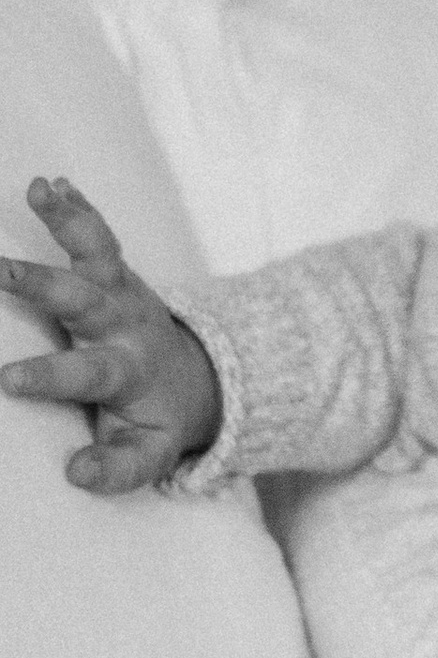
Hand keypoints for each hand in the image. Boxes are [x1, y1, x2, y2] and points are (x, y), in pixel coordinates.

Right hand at [0, 178, 221, 487]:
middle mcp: (126, 324)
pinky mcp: (117, 273)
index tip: (5, 378)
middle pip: (86, 300)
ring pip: (97, 253)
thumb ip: (118, 468)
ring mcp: (123, 292)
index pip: (87, 373)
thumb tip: (78, 474)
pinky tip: (48, 183)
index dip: (49, 377)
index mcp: (129, 372)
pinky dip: (75, 208)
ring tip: (37, 189)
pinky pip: (97, 236)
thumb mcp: (149, 454)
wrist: (199, 379)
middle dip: (43, 283)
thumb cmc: (159, 420)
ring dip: (67, 221)